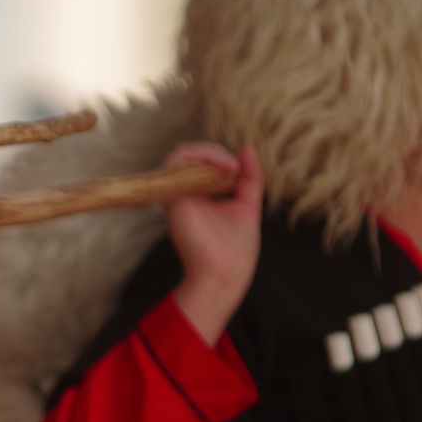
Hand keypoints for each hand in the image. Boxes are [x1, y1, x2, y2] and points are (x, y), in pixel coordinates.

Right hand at [164, 143, 262, 341]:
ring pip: (183, 154)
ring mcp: (176, 195)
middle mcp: (184, 195)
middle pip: (192, 156)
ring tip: (229, 167)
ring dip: (209, 153)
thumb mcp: (247, 205)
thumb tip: (246, 148)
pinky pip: (176, 160)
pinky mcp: (172, 196)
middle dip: (216, 154)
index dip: (223, 159)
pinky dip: (200, 156)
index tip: (241, 171)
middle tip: (235, 168)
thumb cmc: (236, 250)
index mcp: (199, 198)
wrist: (225, 272)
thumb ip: (250, 178)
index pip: (203, 165)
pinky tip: (221, 168)